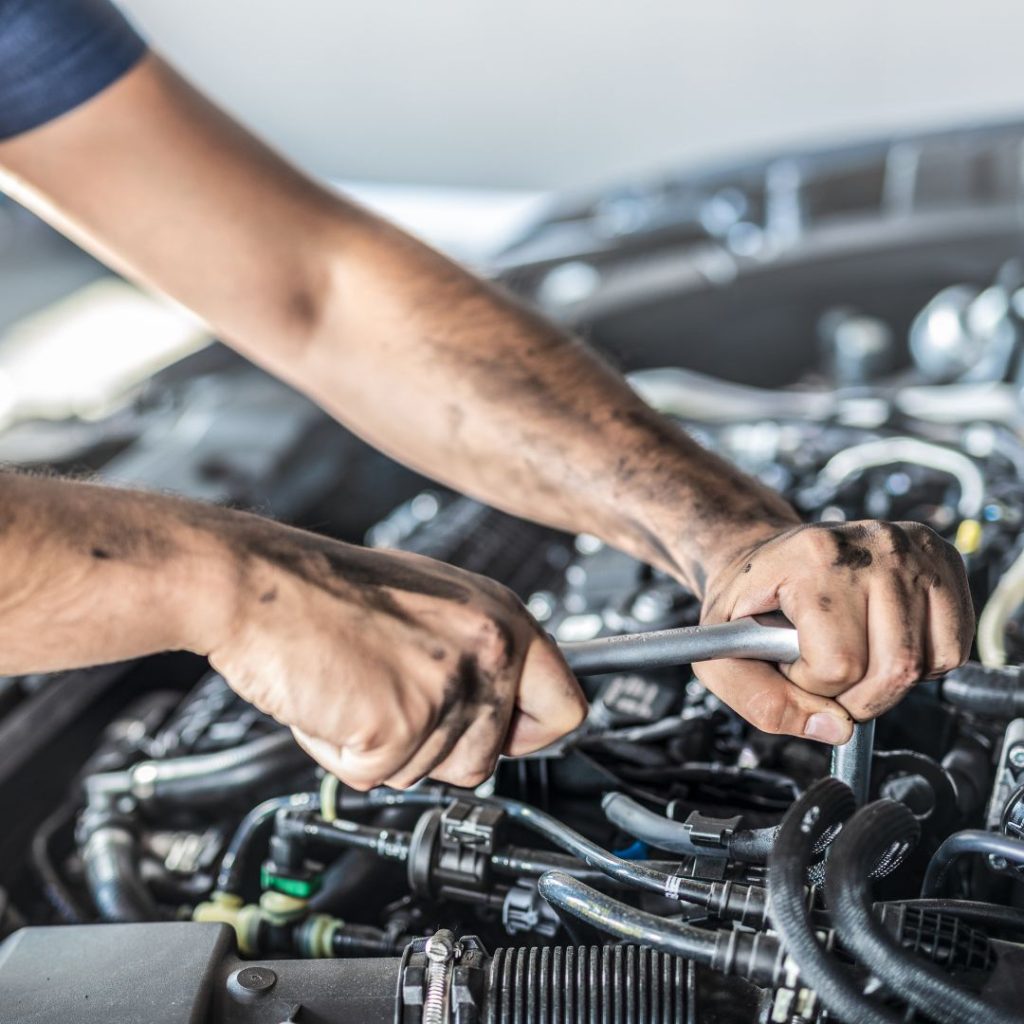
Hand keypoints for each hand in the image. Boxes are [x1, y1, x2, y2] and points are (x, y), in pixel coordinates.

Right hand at [203, 520, 586, 788]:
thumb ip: (476, 653)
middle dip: (436, 748)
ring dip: (384, 748)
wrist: (259, 583)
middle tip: (391, 699)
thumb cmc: (330, 590)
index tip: (507, 738)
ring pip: (428, 773)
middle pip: (489, 759)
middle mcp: (487, 651)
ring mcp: (447, 689)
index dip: (529, 734)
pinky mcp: (399, 725)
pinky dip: (342, 753)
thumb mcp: (432, 603)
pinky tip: (331, 702)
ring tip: (356, 687)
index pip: (565, 707)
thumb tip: (501, 705)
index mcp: (501, 617)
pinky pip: (375, 776)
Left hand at [695, 520, 973, 743]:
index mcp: (813, 558)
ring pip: (924, 663)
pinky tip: (882, 642)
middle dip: (854, 695)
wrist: (764, 557)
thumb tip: (835, 728)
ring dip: (886, 681)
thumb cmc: (746, 602)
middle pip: (893, 668)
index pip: (838, 663)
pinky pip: (953, 647)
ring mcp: (913, 550)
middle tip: (824, 671)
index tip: (792, 663)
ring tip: (850, 651)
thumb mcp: (723, 653)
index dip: (810, 683)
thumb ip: (762, 701)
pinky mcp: (943, 560)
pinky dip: (920, 663)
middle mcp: (872, 546)